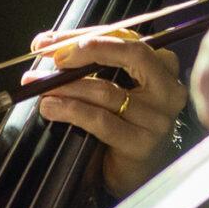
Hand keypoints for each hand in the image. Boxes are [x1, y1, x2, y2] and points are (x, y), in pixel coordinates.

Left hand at [31, 21, 187, 196]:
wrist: (134, 173)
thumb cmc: (121, 124)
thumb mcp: (111, 86)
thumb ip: (90, 64)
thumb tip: (48, 45)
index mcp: (162, 66)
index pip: (126, 38)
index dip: (86, 35)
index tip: (50, 41)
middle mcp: (167, 88)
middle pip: (131, 54)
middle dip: (86, 50)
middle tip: (53, 57)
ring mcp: (158, 117)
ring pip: (107, 91)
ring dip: (67, 86)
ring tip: (40, 88)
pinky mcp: (142, 143)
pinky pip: (101, 121)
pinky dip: (72, 111)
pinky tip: (51, 108)